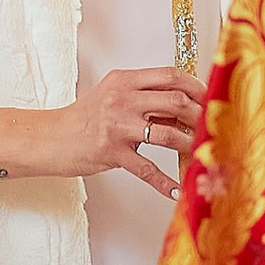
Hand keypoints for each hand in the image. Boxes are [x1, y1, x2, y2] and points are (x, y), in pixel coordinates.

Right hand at [62, 67, 208, 198]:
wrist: (51, 138)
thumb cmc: (84, 119)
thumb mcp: (113, 97)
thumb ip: (145, 100)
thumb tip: (183, 110)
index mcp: (124, 81)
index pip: (169, 75)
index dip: (195, 85)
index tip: (209, 96)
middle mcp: (122, 100)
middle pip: (174, 101)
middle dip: (200, 114)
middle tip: (213, 125)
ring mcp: (117, 127)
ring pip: (167, 134)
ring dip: (190, 144)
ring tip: (204, 152)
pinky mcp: (112, 153)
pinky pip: (146, 169)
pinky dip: (164, 182)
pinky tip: (176, 189)